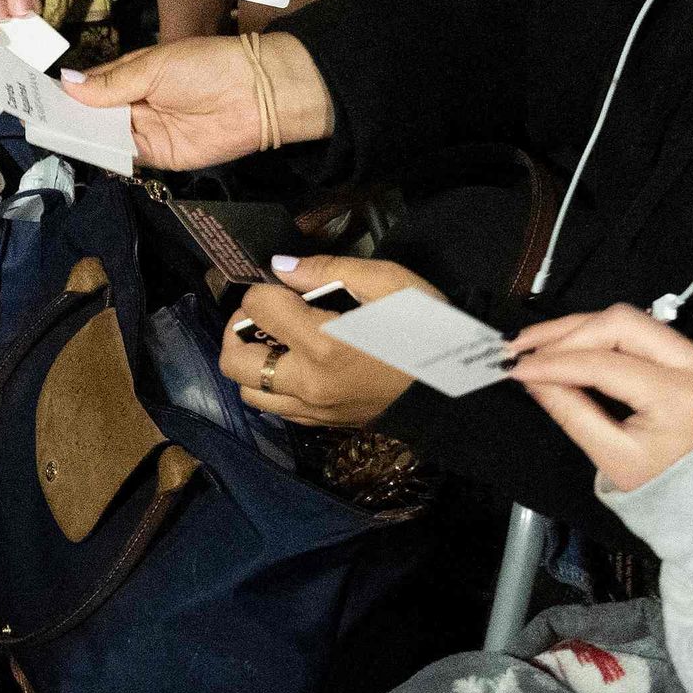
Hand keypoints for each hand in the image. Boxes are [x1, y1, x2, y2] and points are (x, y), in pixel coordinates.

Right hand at [61, 31, 332, 169]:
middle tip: (33, 120)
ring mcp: (145, 131)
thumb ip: (111, 84)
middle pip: (93, 115)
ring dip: (81, 137)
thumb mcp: (153, 68)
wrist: (256, 94)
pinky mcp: (158, 156)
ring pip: (104, 137)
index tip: (34, 96)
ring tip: (49, 135)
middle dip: (67, 117)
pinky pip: (125, 157)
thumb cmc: (205, 67)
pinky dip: (105, 156)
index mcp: (132, 74)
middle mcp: (135, 103)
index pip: (90, 86)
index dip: (65, 92)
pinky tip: (81, 152)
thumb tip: (67, 84)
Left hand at [222, 254, 439, 427]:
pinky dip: (274, 386)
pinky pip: (277, 409)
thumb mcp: (388, 282)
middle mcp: (308, 383)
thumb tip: (280, 267)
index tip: (283, 285)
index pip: (256, 308)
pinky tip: (298, 365)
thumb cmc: (428, 328)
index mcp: (322, 343)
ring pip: (250, 391)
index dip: (262, 289)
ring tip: (278, 341)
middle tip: (267, 313)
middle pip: (233, 361)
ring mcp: (315, 409)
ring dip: (253, 362)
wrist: (459, 387)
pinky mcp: (326, 424)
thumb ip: (327, 270)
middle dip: (238, 329)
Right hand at [506, 304, 692, 491]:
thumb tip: (534, 379)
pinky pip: (641, 331)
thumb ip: (571, 412)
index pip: (604, 363)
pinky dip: (602, 336)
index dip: (554, 362)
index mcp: (680, 396)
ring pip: (629, 319)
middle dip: (567, 333)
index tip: (518, 367)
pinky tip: (571, 346)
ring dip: (580, 329)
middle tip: (525, 348)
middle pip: (620, 322)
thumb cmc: (669, 487)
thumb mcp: (613, 458)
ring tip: (538, 342)